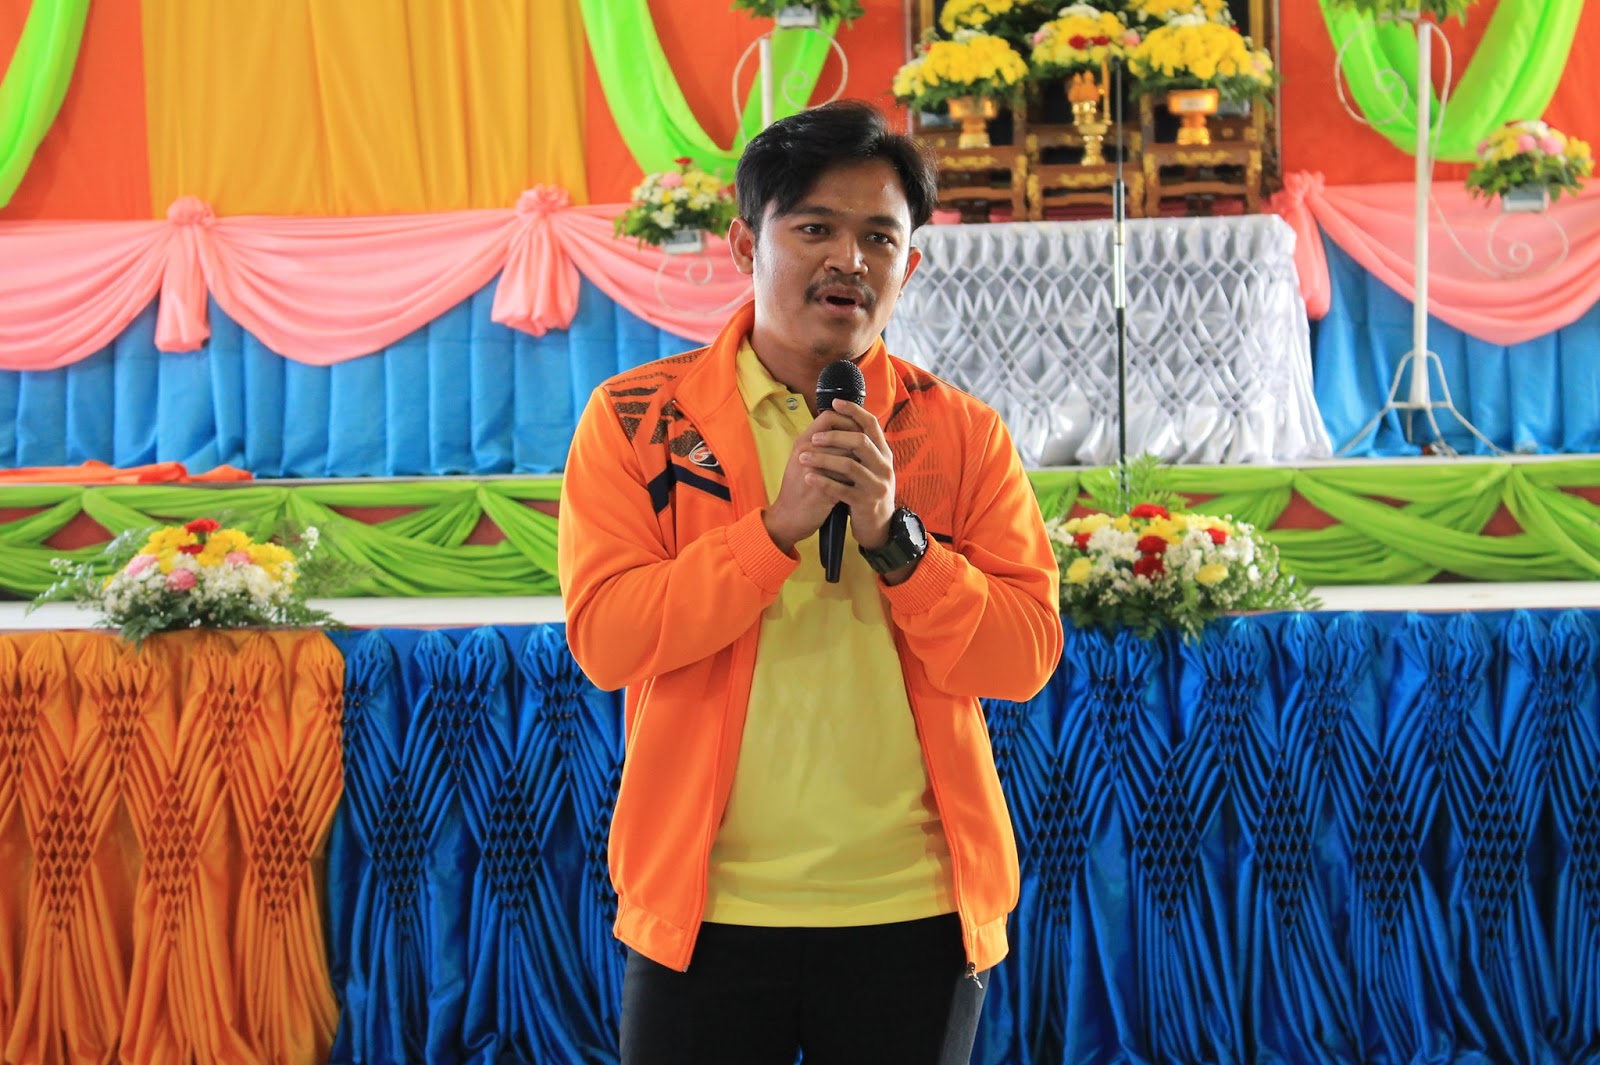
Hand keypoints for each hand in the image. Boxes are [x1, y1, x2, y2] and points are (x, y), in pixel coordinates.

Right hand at [762, 406, 851, 553]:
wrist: (787, 517)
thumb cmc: (799, 487)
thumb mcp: (804, 459)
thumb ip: (821, 444)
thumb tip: (848, 431)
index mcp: (802, 442)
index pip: (829, 417)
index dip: (847, 420)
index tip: (857, 429)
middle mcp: (805, 452)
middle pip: (843, 435)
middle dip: (858, 444)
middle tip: (866, 451)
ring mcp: (813, 470)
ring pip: (848, 456)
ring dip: (859, 462)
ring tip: (864, 467)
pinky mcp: (822, 489)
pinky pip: (846, 479)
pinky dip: (855, 480)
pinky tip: (858, 483)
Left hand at [797, 399, 896, 551]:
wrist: (878, 525)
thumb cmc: (868, 490)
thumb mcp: (871, 466)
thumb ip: (861, 447)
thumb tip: (843, 419)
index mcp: (884, 453)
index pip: (871, 424)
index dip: (854, 411)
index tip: (835, 402)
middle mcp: (884, 466)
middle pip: (860, 441)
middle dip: (834, 436)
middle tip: (814, 438)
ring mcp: (876, 485)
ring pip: (849, 465)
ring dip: (823, 459)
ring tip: (803, 458)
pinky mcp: (865, 503)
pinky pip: (841, 490)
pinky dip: (822, 482)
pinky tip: (807, 477)